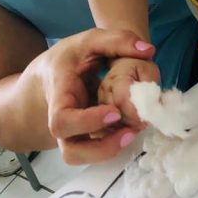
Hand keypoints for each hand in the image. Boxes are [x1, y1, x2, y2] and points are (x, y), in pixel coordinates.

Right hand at [36, 28, 154, 164]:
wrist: (49, 75)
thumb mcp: (89, 42)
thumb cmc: (69, 60)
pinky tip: (127, 129)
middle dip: (101, 148)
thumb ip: (117, 40)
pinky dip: (110, 145)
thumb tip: (148, 50)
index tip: (114, 112)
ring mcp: (70, 133)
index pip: (62, 120)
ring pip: (79, 157)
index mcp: (58, 95)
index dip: (87, 122)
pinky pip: (91, 151)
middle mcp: (60, 121)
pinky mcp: (81, 138)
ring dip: (106, 151)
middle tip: (130, 132)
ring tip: (131, 134)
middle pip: (71, 150)